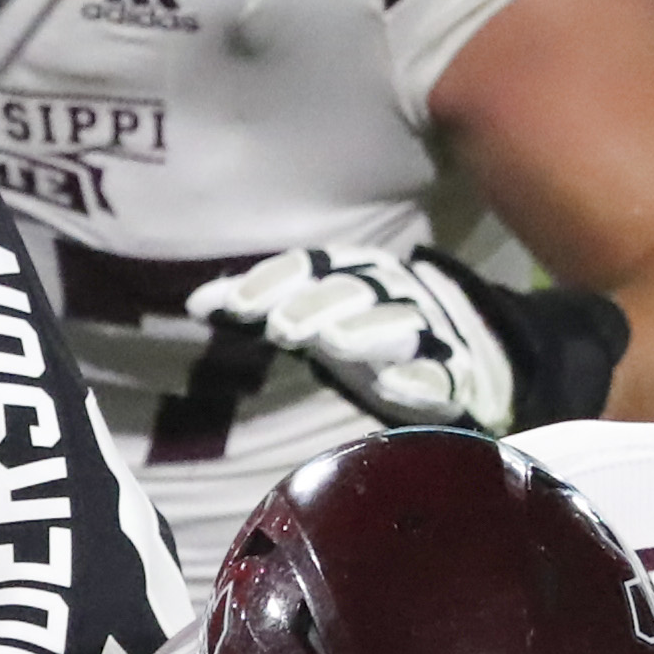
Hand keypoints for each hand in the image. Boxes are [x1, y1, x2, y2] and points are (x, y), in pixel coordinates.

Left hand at [187, 246, 515, 434]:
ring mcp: (423, 332)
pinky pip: (440, 373)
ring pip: (397, 323)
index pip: (311, 265)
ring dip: (366, 331)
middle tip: (282, 327)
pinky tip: (395, 387)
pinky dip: (420, 379)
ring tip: (335, 342)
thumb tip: (196, 303)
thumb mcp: (309, 312)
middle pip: (352, 291)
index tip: (235, 306)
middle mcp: (387, 294)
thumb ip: (259, 304)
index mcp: (351, 274)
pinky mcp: (451, 372)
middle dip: (317, 305)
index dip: (275, 281)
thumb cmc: (362, 330)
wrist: (457, 352)